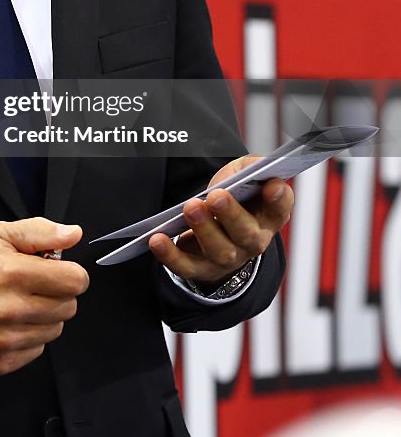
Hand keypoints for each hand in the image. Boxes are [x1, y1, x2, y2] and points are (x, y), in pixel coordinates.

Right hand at [0, 218, 87, 378]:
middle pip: (69, 307)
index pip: (74, 280)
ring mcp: (5, 340)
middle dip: (58, 293)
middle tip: (34, 286)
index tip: (58, 271)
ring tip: (18, 304)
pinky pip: (37, 350)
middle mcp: (10, 309)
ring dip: (44, 316)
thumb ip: (39, 232)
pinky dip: (29, 337)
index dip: (71, 272)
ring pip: (55, 330)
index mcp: (12, 273)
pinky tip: (9, 324)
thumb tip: (73, 234)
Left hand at [148, 156, 293, 287]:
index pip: (280, 210)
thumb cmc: (234, 196)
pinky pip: (186, 267)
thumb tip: (259, 167)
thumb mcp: (243, 173)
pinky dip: (170, 255)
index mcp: (268, 217)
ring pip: (219, 251)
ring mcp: (228, 258)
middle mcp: (252, 242)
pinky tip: (157, 239)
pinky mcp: (201, 269)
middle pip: (247, 234)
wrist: (217, 225)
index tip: (272, 184)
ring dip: (204, 230)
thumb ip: (252, 167)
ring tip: (191, 207)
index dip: (279, 199)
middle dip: (231, 215)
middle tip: (216, 196)